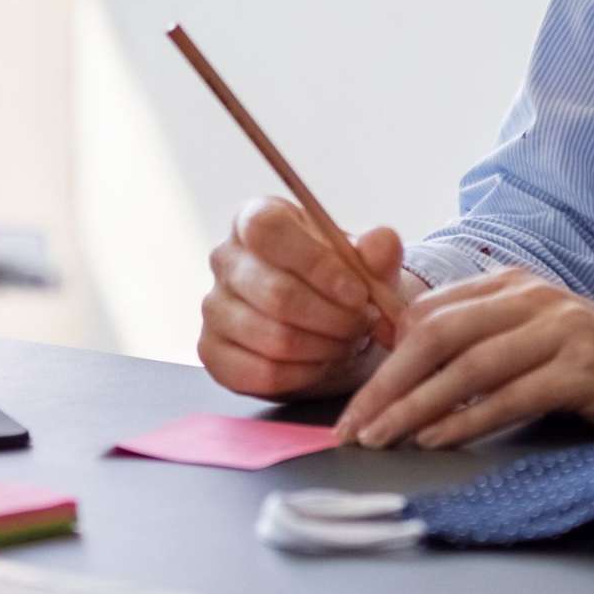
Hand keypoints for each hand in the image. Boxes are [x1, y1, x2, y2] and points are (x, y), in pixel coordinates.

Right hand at [199, 199, 415, 401]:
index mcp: (256, 218)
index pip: (269, 231)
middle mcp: (225, 258)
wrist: (327, 324)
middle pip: (276, 293)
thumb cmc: (341, 282)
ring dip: (324, 348)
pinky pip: (261, 372)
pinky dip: (304, 375)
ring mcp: (214, 306)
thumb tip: (380, 242)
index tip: (358, 293)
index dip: (316, 264)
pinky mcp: (213, 351)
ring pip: (273, 338)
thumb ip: (379, 250)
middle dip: (333, 317)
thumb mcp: (367, 262)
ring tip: (347, 342)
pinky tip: (321, 363)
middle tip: (363, 325)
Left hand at [334, 267, 593, 449]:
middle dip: (386, 384)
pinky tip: (436, 440)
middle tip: (351, 428)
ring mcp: (563, 329)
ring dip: (416, 406)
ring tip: (381, 439)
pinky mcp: (586, 367)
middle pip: (438, 335)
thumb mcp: (535, 345)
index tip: (353, 404)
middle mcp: (535, 297)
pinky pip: (512, 395)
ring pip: (468, 366)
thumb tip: (402, 374)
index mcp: (513, 285)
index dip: (381, 359)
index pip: (427, 314)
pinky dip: (468, 421)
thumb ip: (481, 346)